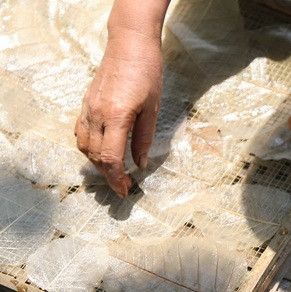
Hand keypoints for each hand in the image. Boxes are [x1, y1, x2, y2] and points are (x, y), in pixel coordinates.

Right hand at [75, 36, 162, 195]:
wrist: (129, 45)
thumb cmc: (148, 74)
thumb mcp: (152, 110)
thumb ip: (144, 139)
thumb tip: (140, 164)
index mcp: (116, 116)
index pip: (110, 157)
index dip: (116, 178)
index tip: (125, 190)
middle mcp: (97, 114)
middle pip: (95, 156)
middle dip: (108, 175)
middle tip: (123, 186)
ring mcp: (88, 108)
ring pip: (84, 146)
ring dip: (97, 163)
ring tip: (114, 172)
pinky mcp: (86, 103)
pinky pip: (80, 132)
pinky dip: (88, 147)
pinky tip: (100, 152)